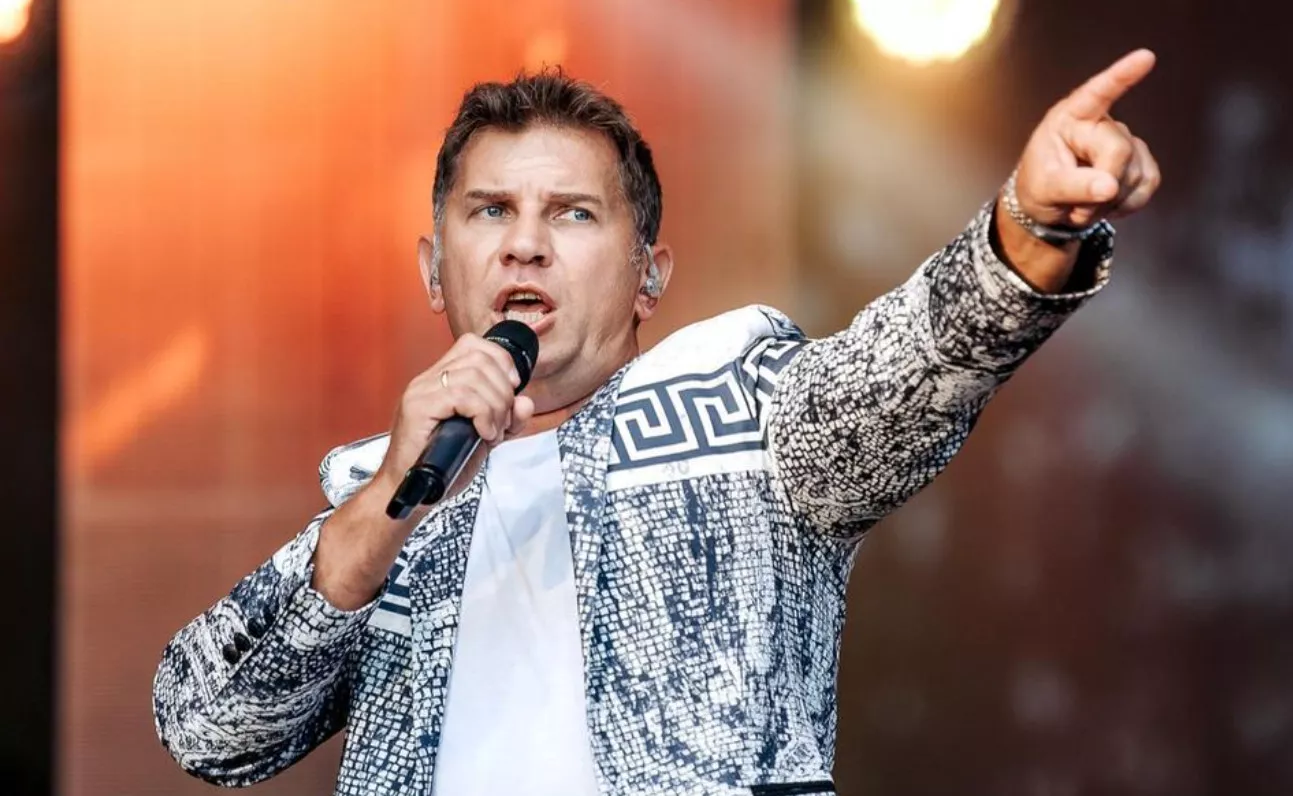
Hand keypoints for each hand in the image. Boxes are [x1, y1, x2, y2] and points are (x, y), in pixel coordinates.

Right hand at [375, 334, 534, 488]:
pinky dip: (483, 414)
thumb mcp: (485, 437)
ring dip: (495, 405)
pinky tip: (483, 433)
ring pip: (473, 376)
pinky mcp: (418, 408)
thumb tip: (525, 402)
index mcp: (440, 380)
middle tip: (503, 419)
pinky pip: (461, 396)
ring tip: (492, 431)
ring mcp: (421, 391)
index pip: (474, 345)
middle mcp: (428, 380)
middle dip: (503, 389)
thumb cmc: (442, 465)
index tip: (512, 389)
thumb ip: (508, 418)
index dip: (501, 361)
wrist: (412, 492)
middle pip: (479, 357)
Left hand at [1013, 49, 1161, 228]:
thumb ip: (1073, 186)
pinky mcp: (1142, 162)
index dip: (1121, 76)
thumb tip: (1110, 186)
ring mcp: (1125, 141)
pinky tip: (1107, 203)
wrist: (1049, 206)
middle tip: (1076, 206)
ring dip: (1109, 201)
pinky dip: (1127, 203)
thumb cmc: (1039, 186)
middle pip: (1119, 152)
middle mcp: (1100, 124)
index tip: (1145, 57)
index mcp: (1070, 118)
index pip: (1096, 93)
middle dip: (1101, 187)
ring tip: (1084, 203)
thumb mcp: (1044, 188)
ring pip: (1135, 173)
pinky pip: (1148, 183)